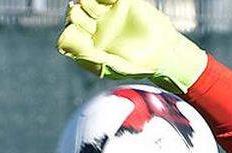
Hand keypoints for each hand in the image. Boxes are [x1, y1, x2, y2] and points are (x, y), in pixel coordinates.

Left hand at [57, 0, 207, 92]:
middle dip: (73, 13)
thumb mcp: (114, 67)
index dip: (68, 30)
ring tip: (89, 4)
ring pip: (88, 2)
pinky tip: (106, 0)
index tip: (72, 29)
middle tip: (77, 11)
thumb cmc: (139, 65)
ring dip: (84, 1)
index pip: (70, 34)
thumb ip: (93, 58)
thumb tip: (67, 49)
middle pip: (76, 15)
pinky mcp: (122, 3)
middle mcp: (97, 28)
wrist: (164, 54)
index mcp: (91, 45)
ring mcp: (108, 15)